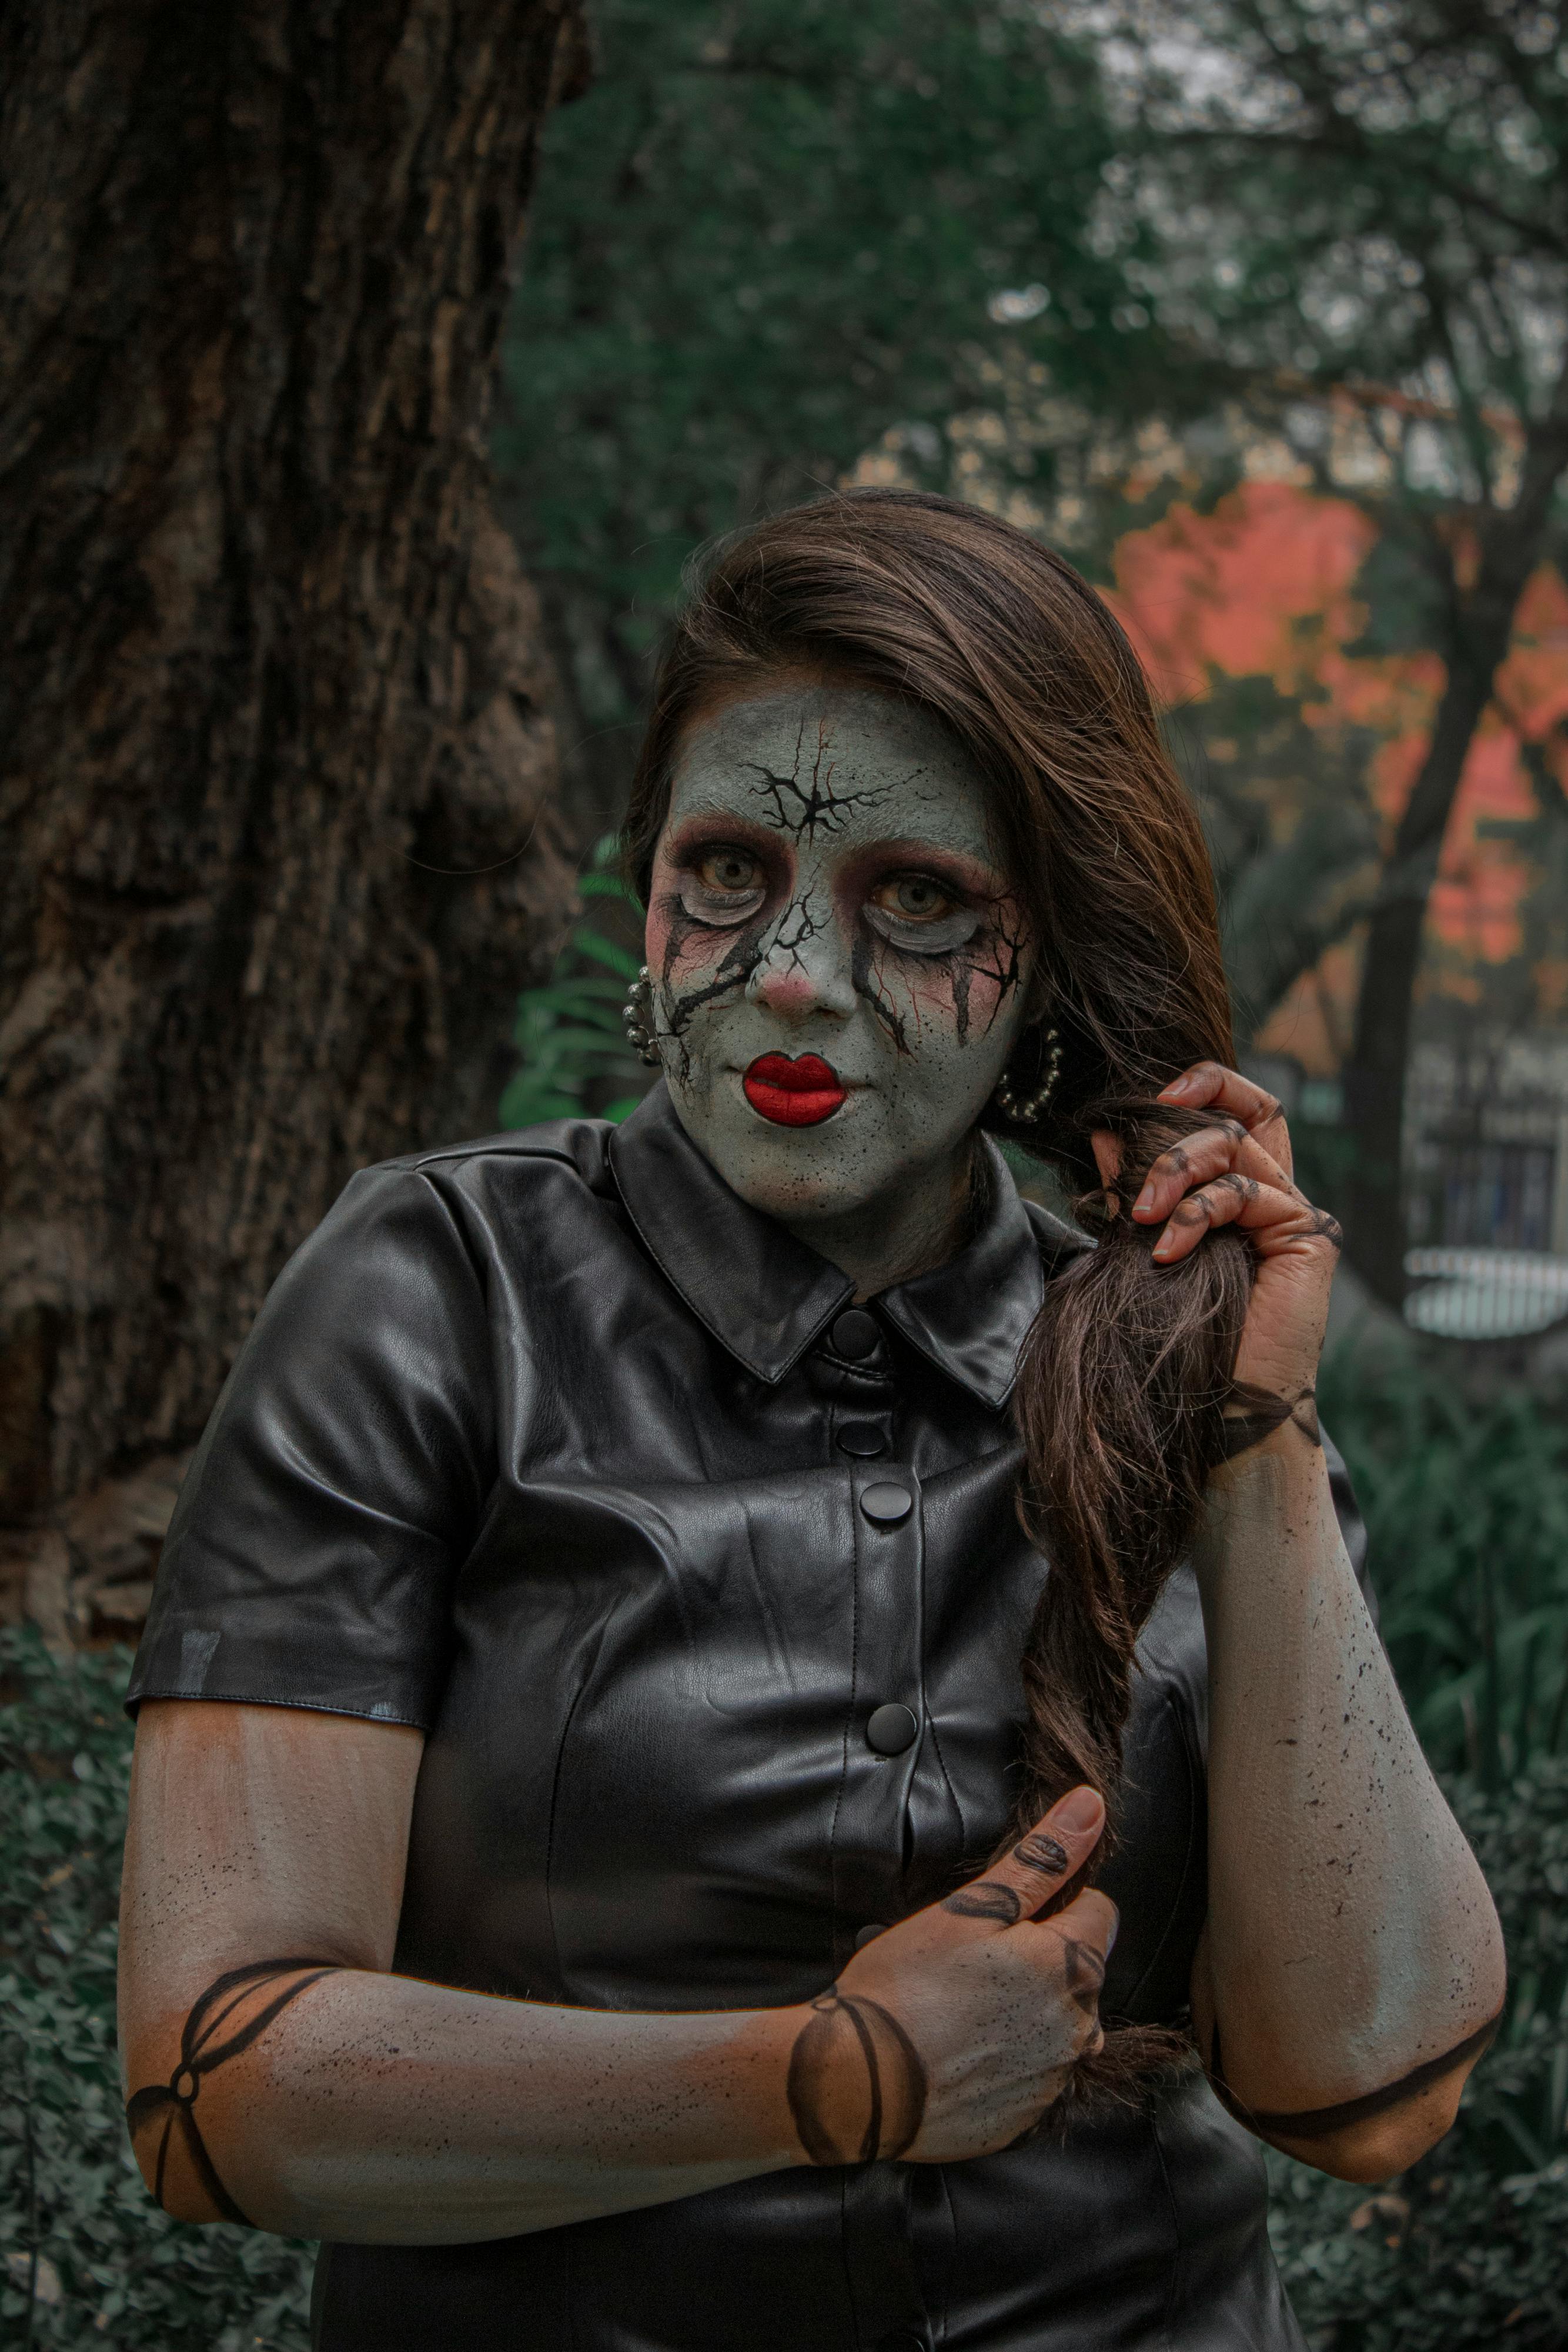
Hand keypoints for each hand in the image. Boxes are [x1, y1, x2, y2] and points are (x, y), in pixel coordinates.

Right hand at [782, 1787, 1115, 2166]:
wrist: (858, 2082)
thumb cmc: (907, 1984)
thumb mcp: (971, 1909)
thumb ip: (1041, 1858)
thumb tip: (1091, 1806)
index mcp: (1069, 1967)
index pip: (1099, 1912)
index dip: (1053, 1903)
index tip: (1005, 1915)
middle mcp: (1077, 2028)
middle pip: (1080, 1971)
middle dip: (1040, 1958)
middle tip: (970, 1960)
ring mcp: (1052, 2079)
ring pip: (1058, 2024)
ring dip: (1027, 2010)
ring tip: (960, 2006)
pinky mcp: (1024, 2118)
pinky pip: (1032, 2072)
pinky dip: (1006, 2057)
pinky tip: (959, 2048)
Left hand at [1090, 1061, 1340, 1405]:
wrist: (1221, 1404)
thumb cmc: (1184, 1333)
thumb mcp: (1150, 1243)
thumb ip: (1135, 1189)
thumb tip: (1102, 1134)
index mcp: (1246, 1192)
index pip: (1244, 1111)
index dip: (1210, 1084)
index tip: (1157, 1096)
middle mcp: (1277, 1196)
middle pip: (1251, 1112)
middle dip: (1185, 1123)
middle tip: (1135, 1172)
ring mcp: (1295, 1215)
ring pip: (1237, 1146)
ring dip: (1174, 1172)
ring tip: (1140, 1217)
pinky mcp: (1306, 1239)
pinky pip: (1246, 1194)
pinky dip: (1195, 1214)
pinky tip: (1167, 1251)